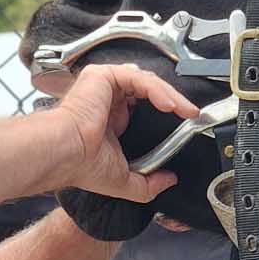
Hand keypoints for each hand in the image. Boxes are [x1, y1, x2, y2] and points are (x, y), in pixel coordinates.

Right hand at [52, 63, 198, 203]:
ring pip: (146, 82)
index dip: (166, 110)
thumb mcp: (124, 180)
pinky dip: (156, 89)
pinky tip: (168, 104)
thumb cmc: (82, 165)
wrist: (67, 154)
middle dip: (173, 100)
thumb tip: (169, 180)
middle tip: (192, 114)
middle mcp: (107, 99)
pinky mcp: (102, 76)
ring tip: (185, 110)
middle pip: (149, 90)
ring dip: (170, 95)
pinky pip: (136, 77)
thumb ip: (148, 183)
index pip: (143, 105)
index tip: (185, 122)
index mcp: (111, 119)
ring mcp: (104, 86)